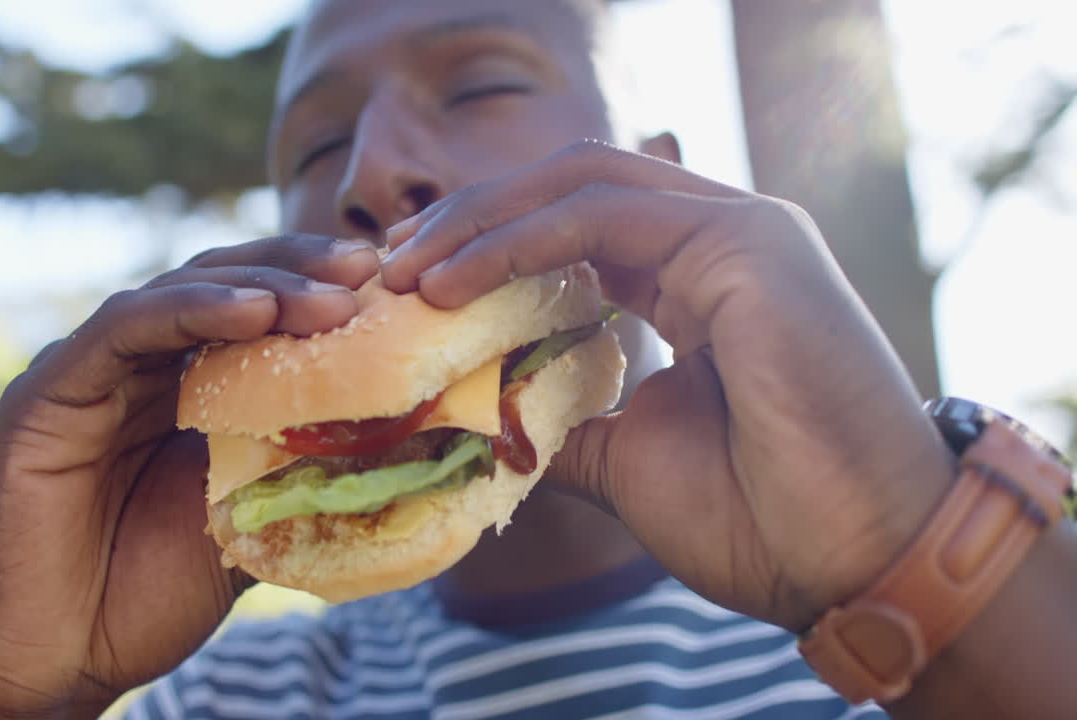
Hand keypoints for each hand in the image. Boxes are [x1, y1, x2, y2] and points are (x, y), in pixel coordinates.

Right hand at [0, 235, 378, 717]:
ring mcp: (93, 371)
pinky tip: (253, 309)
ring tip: (329, 297)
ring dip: (260, 285)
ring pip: (181, 293)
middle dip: (300, 269)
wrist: (57, 661)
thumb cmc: (150, 595)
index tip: (392, 288)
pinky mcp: (49, 389)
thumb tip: (407, 450)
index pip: (258, 312)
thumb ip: (301, 475)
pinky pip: (124, 329)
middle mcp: (140, 367)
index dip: (322, 291)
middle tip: (369, 268)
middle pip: (226, 286)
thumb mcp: (252, 523)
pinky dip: (191, 311)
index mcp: (186, 389)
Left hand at [380, 140, 953, 630]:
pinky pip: (604, 216)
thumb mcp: (627, 461)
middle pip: (566, 190)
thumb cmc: (759, 519)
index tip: (408, 290)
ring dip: (481, 223)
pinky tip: (456, 281)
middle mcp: (717, 241)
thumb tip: (480, 418)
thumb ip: (561, 420)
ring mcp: (739, 231)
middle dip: (469, 221)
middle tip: (389, 268)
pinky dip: (519, 238)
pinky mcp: (749, 241)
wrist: (854, 564)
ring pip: (579, 184)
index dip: (485, 250)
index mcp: (692, 282)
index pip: (571, 232)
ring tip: (406, 274)